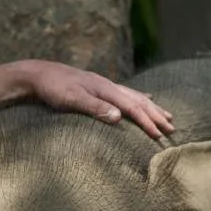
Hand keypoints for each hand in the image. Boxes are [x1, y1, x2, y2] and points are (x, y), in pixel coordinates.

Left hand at [13, 60, 174, 139]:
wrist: (38, 74)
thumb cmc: (53, 88)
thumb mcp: (71, 99)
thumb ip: (95, 108)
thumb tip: (119, 117)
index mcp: (105, 89)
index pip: (132, 107)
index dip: (147, 122)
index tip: (160, 135)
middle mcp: (108, 85)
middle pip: (139, 101)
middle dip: (156, 115)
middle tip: (172, 128)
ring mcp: (104, 86)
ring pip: (135, 96)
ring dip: (151, 108)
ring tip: (166, 115)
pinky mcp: (99, 88)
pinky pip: (127, 94)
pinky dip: (139, 99)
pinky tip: (144, 99)